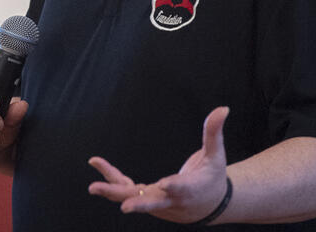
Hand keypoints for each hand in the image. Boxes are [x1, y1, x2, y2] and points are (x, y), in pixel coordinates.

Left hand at [88, 106, 230, 223]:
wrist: (209, 204)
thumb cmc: (212, 176)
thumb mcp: (216, 154)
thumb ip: (213, 132)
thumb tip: (223, 108)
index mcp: (192, 188)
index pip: (182, 189)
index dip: (174, 187)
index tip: (165, 185)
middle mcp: (172, 200)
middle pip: (153, 203)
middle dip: (138, 205)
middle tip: (124, 207)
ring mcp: (157, 202)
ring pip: (133, 197)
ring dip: (113, 191)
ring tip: (93, 186)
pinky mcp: (147, 199)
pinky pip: (127, 189)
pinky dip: (112, 179)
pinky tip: (96, 162)